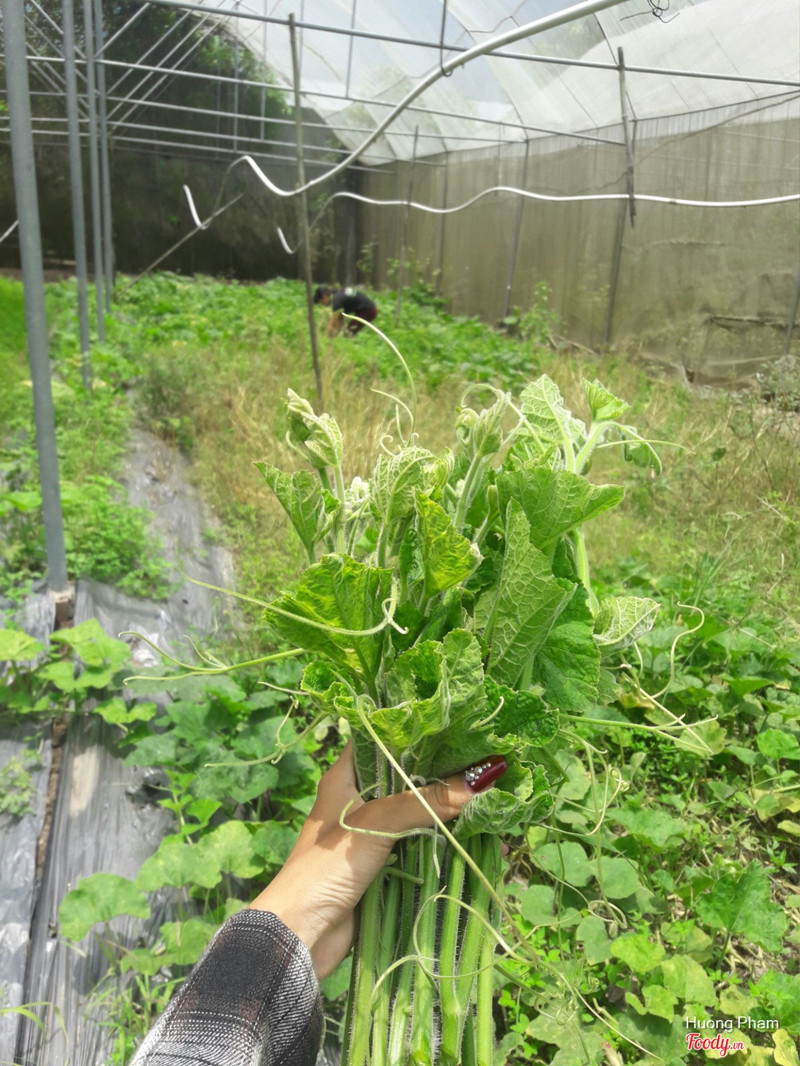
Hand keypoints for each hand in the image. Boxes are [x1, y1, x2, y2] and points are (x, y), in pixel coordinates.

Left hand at [249, 741, 505, 978]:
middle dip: (443, 774)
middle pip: (405, 777)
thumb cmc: (327, 866)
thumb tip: (483, 779)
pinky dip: (443, 842)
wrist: (301, 934)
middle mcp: (357, 800)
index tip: (456, 723)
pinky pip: (418, 846)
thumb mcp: (378, 824)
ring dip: (447, 810)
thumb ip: (426, 801)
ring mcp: (370, 834)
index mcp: (344, 777)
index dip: (415, 729)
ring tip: (491, 796)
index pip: (381, 738)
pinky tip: (476, 836)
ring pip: (416, 813)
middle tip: (485, 761)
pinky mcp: (381, 866)